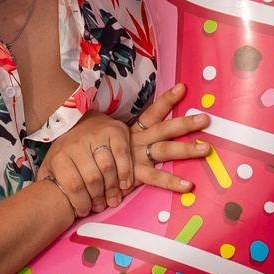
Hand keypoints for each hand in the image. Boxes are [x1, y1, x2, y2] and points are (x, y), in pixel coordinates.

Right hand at [41, 84, 211, 214]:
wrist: (66, 174)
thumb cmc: (84, 158)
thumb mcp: (100, 143)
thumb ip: (114, 141)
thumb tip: (119, 138)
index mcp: (128, 132)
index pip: (149, 113)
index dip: (166, 101)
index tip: (183, 88)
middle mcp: (133, 142)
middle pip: (163, 128)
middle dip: (185, 123)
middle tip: (206, 118)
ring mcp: (134, 158)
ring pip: (163, 150)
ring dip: (186, 149)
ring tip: (207, 148)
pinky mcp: (132, 176)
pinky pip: (154, 178)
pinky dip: (171, 182)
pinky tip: (188, 185)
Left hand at [42, 112, 137, 215]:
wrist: (80, 121)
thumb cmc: (67, 151)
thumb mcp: (51, 165)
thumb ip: (48, 183)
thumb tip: (47, 204)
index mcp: (60, 155)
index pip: (73, 185)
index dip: (81, 203)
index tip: (85, 211)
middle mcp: (77, 143)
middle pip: (92, 178)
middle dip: (98, 198)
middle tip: (101, 206)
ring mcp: (96, 135)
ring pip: (107, 167)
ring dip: (112, 188)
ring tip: (113, 199)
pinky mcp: (114, 130)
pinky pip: (122, 154)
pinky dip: (125, 171)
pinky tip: (124, 184)